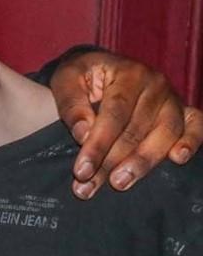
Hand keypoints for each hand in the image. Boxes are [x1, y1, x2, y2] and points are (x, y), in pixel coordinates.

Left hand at [50, 51, 202, 197]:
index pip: (114, 114)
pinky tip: (177, 158)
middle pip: (137, 129)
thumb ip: (72, 105)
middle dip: (111, 162)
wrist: (101, 68)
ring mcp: (172, 99)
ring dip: (142, 163)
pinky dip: (191, 142)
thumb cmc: (82, 76)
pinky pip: (196, 127)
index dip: (98, 144)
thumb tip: (83, 134)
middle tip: (88, 187)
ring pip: (165, 134)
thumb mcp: (65, 79)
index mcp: (128, 74)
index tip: (81, 171)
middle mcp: (156, 85)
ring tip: (120, 183)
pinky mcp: (183, 112)